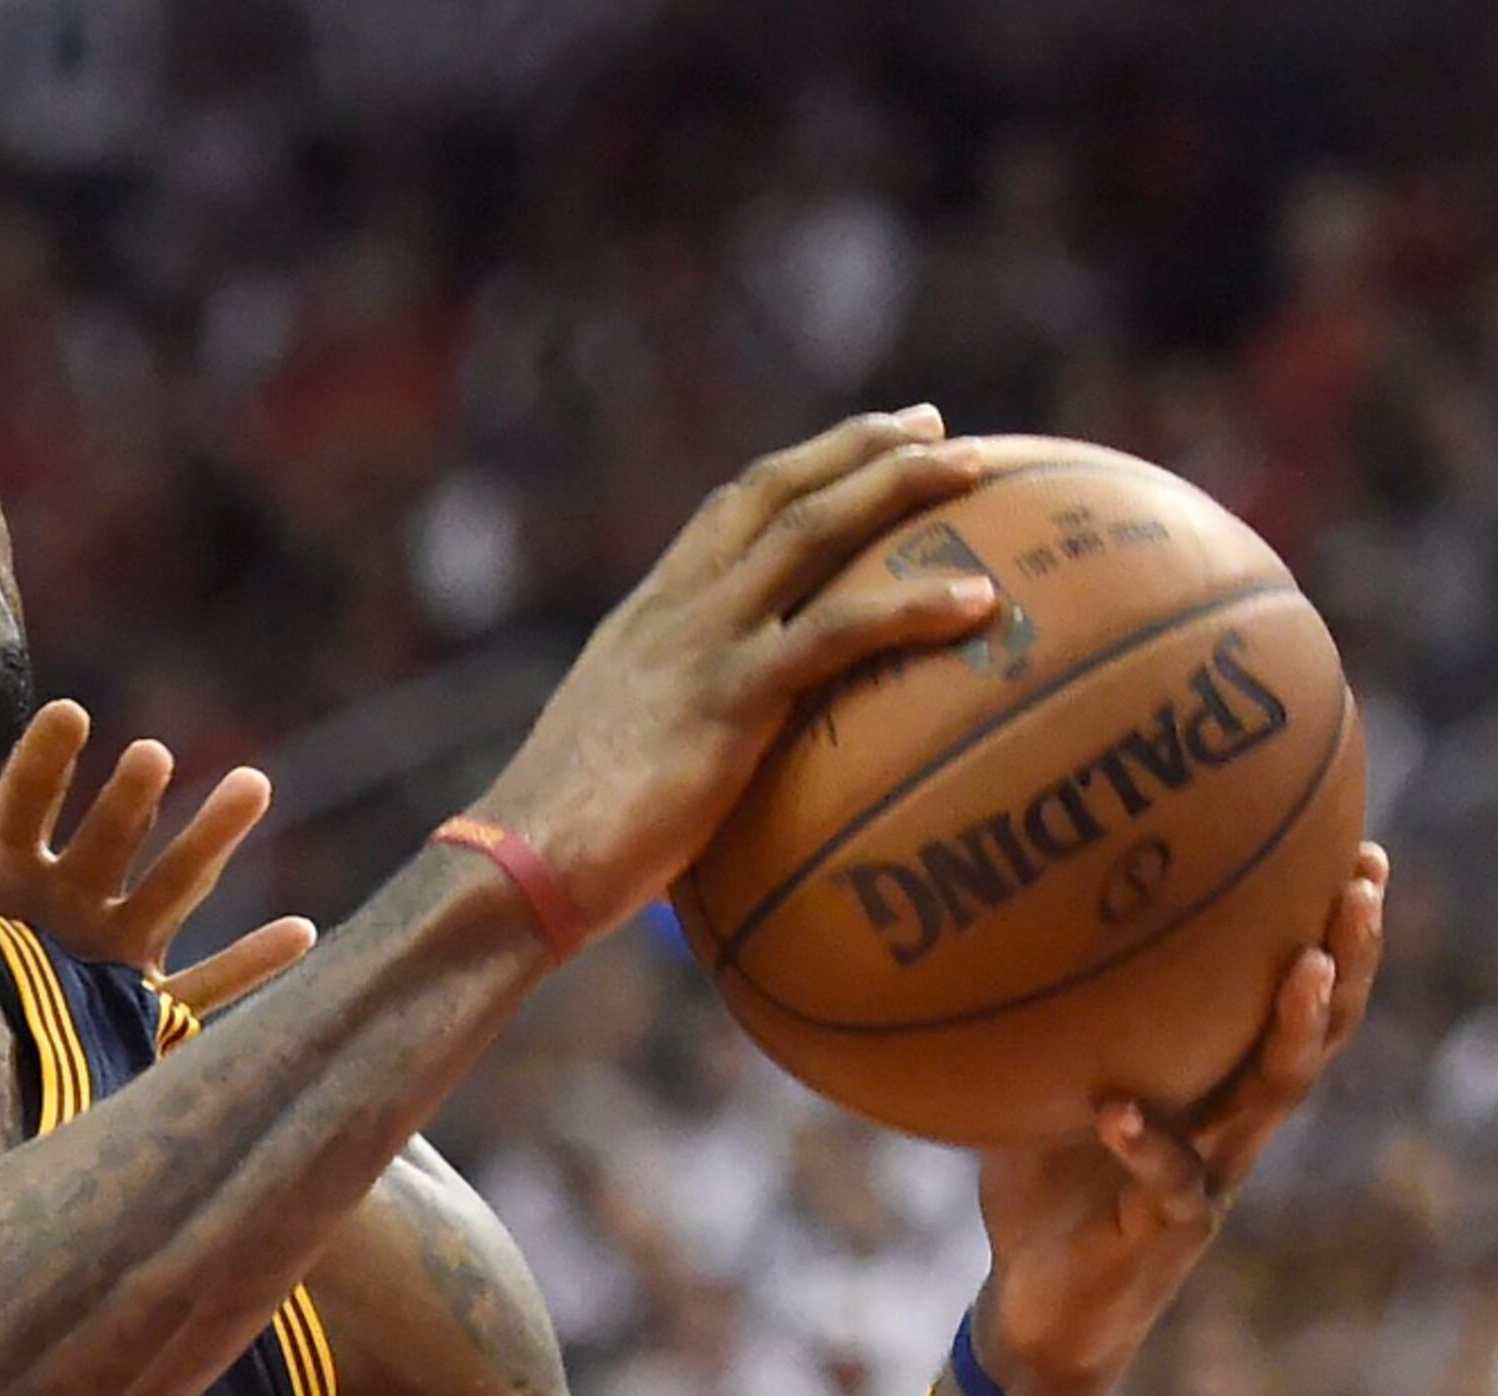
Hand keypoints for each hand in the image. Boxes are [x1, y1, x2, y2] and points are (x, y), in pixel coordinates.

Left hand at [0, 699, 311, 1015]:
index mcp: (3, 878)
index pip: (24, 807)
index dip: (43, 765)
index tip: (67, 714)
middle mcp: (65, 903)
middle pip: (110, 836)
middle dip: (130, 800)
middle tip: (149, 758)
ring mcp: (111, 954)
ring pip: (172, 887)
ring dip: (210, 838)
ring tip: (252, 782)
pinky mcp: (140, 1017)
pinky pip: (206, 990)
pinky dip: (253, 967)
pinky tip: (303, 933)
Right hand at [470, 406, 998, 942]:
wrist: (518, 865)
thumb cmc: (562, 848)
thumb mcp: (619, 764)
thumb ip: (672, 740)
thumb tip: (719, 781)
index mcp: (646, 617)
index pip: (730, 511)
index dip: (803, 468)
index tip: (867, 444)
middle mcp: (674, 608)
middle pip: (778, 492)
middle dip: (861, 447)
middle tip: (937, 428)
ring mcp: (700, 644)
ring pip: (811, 531)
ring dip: (898, 487)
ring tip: (978, 473)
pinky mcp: (728, 695)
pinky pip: (837, 634)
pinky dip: (913, 608)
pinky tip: (979, 601)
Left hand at [969, 847, 1390, 1395]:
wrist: (1038, 1302)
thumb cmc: (1047, 1186)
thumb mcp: (1043, 1086)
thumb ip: (1045, 1020)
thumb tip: (996, 921)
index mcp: (1217, 1081)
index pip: (1295, 993)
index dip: (1335, 928)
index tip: (1359, 848)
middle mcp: (1233, 1121)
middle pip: (1320, 1028)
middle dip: (1351, 952)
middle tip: (1365, 881)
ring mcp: (1213, 1174)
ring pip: (1275, 1097)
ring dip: (1295, 1031)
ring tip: (1309, 966)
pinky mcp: (1171, 1228)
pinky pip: (1167, 1179)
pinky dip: (1143, 1144)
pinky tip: (1119, 1111)